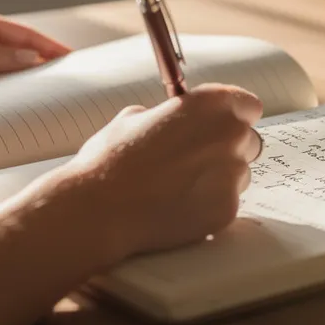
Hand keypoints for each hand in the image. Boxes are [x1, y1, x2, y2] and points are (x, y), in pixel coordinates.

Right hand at [0, 83, 261, 324]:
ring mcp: (225, 184)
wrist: (80, 221)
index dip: (224, 114)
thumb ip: (147, 120)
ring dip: (209, 184)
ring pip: (233, 179)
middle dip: (219, 150)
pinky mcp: (219, 222)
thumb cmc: (88, 168)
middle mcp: (223, 142)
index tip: (213, 123)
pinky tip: (164, 219)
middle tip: (182, 163)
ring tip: (162, 197)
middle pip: (244, 141)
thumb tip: (153, 118)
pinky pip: (220, 212)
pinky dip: (200, 214)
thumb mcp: (115, 127)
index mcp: (202, 107)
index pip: (241, 102)